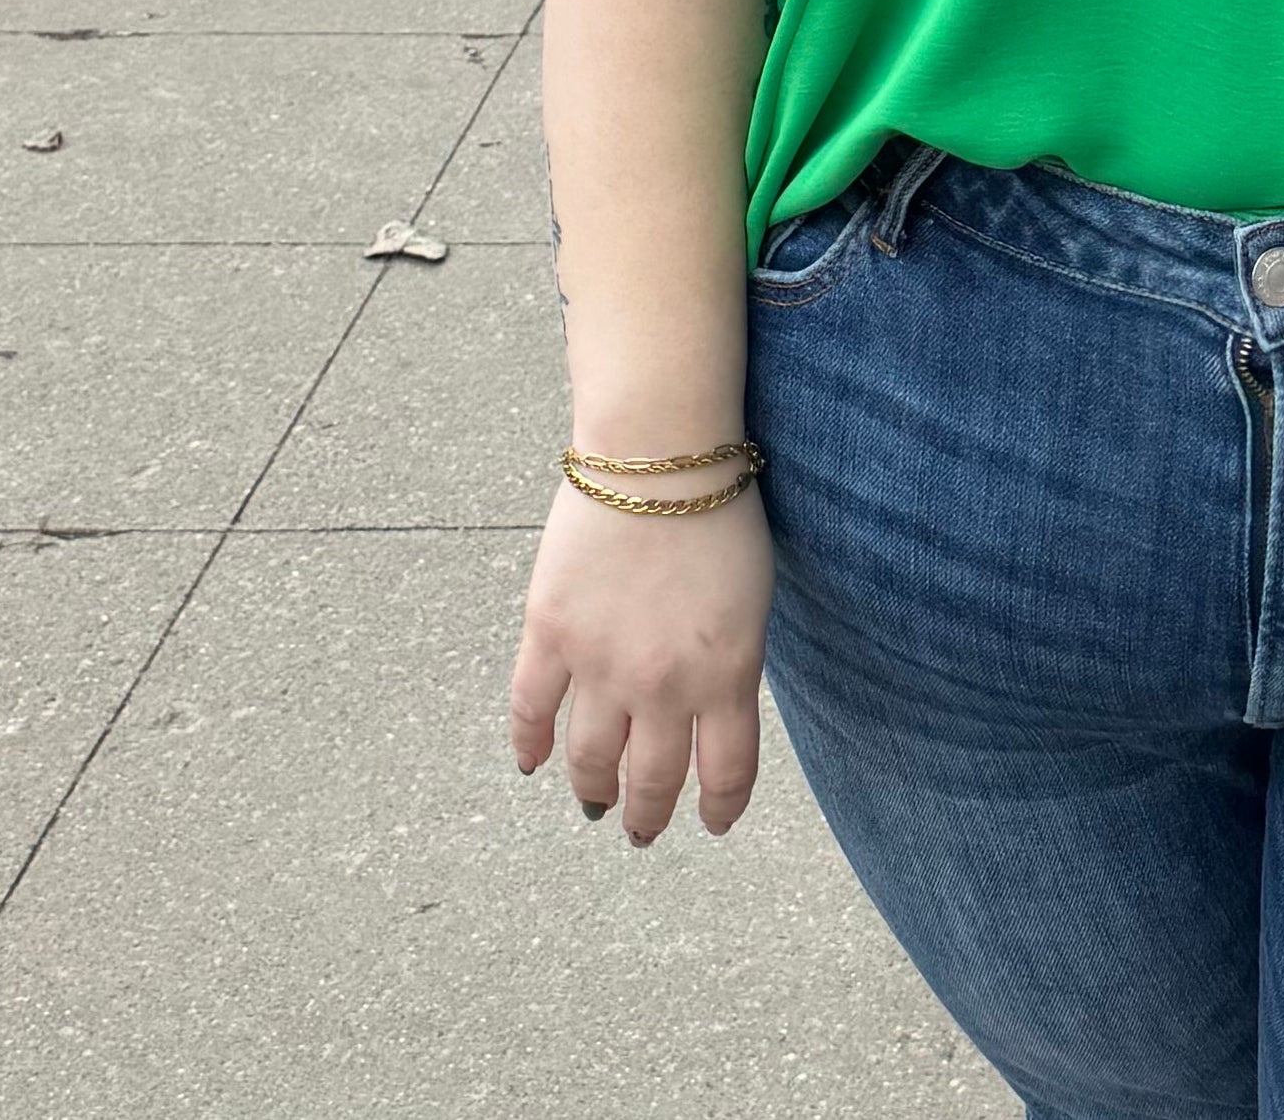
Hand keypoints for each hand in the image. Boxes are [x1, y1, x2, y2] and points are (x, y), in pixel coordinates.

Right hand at [507, 479, 774, 843]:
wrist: (661, 453)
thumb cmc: (721, 511)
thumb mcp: (754, 600)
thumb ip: (733, 661)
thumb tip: (712, 704)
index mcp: (728, 675)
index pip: (726, 773)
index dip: (719, 808)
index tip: (713, 823)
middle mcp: (663, 686)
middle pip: (653, 780)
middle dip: (649, 814)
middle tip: (642, 831)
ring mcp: (601, 664)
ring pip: (589, 760)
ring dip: (593, 790)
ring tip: (596, 803)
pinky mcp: (550, 634)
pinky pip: (531, 708)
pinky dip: (529, 743)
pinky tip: (532, 762)